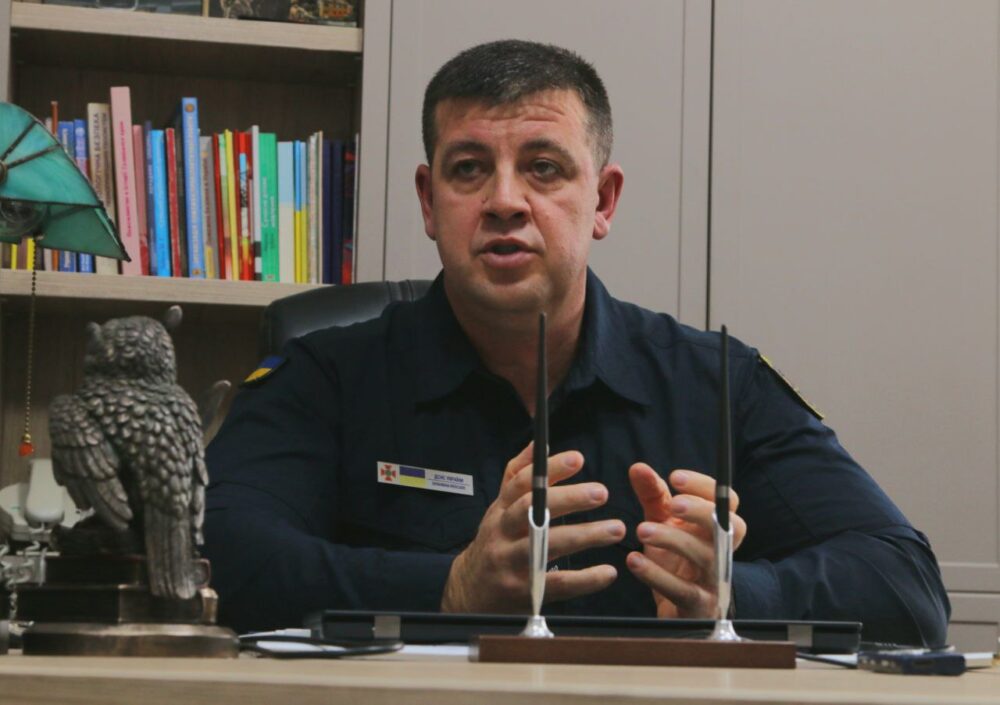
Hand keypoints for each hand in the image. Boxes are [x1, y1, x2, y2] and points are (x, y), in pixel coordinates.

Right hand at [441, 443, 625, 612]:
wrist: (471, 592)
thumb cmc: (495, 543)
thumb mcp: (499, 509)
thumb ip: (518, 475)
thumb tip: (538, 444)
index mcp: (500, 510)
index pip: (522, 483)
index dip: (549, 469)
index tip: (578, 458)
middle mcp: (503, 533)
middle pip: (533, 510)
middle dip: (569, 499)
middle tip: (602, 492)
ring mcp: (512, 563)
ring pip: (548, 545)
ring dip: (585, 535)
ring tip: (617, 528)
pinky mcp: (524, 591)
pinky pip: (558, 584)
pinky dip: (585, 579)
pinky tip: (608, 572)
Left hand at [625, 465, 746, 617]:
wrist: (676, 608)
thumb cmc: (674, 558)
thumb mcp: (662, 522)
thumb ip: (653, 495)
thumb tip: (637, 467)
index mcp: (716, 526)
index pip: (726, 500)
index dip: (704, 487)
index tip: (674, 477)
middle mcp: (722, 550)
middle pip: (731, 526)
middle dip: (702, 512)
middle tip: (672, 503)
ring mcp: (713, 579)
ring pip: (707, 557)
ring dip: (674, 540)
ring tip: (641, 530)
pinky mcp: (698, 605)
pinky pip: (683, 590)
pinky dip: (657, 575)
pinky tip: (634, 560)